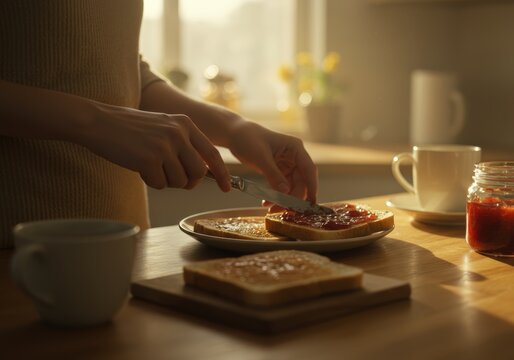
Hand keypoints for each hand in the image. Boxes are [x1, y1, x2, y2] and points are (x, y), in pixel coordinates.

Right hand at [76, 102, 230, 190]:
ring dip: (166, 181)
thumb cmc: (131, 128)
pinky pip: (160, 184)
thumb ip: (184, 143)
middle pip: (198, 172)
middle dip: (188, 182)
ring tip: (151, 167)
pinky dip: (151, 182)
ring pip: (179, 181)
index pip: (212, 153)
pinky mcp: (149, 159)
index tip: (227, 188)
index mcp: (185, 123)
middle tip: (174, 179)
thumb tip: (202, 171)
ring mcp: (164, 145)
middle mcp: (178, 133)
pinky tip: (140, 167)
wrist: (100, 123)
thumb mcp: (164, 126)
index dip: (222, 173)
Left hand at [226, 121, 317, 202]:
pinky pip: (282, 186)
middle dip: (293, 197)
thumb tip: (286, 192)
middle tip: (283, 210)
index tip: (311, 204)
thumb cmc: (248, 139)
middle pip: (301, 181)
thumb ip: (274, 175)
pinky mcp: (279, 170)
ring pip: (291, 186)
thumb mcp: (260, 158)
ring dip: (283, 199)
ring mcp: (287, 164)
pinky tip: (266, 202)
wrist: (235, 134)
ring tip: (270, 208)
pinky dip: (276, 195)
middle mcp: (294, 156)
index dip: (312, 187)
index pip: (309, 170)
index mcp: (295, 148)